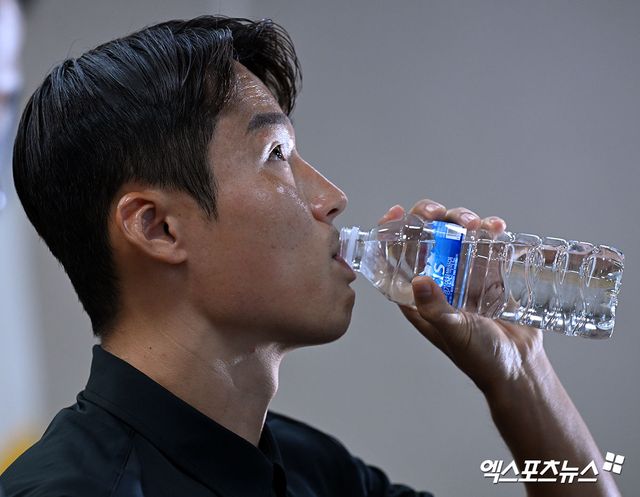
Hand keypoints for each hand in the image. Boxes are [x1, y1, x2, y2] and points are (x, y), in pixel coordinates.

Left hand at [378, 200, 545, 394]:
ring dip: (461, 220)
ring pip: (455, 235)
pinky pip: (486, 243)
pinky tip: (498, 227)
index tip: (396, 213)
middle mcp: (438, 280)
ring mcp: (464, 274)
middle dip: (429, 218)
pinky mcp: (490, 272)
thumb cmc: (481, 357)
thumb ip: (436, 309)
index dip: (392, 233)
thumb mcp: (455, 332)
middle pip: (426, 237)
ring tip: (475, 224)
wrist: (520, 367)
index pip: (396, 258)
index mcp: (418, 296)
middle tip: (438, 214)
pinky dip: (491, 230)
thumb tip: (418, 280)